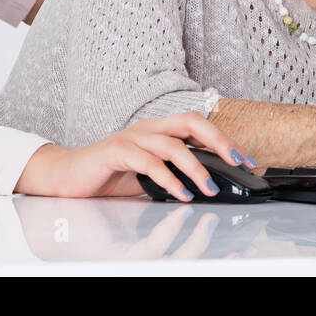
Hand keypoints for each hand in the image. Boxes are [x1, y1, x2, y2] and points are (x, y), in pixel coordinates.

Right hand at [13, 111, 255, 199]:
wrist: (67, 176)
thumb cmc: (109, 176)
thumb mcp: (150, 177)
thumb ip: (175, 176)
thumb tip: (210, 187)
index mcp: (159, 130)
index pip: (198, 126)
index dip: (224, 140)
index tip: (247, 160)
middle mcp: (148, 128)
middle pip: (191, 121)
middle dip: (218, 140)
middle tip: (238, 162)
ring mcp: (132, 136)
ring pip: (172, 144)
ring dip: (196, 167)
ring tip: (210, 189)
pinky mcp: (115, 151)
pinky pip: (148, 162)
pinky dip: (168, 179)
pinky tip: (180, 194)